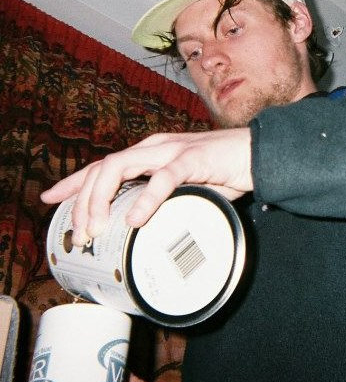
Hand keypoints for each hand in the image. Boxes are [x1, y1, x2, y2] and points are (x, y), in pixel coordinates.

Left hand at [40, 129, 251, 245]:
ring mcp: (172, 151)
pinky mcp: (194, 159)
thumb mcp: (186, 187)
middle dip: (82, 201)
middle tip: (79, 233)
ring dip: (102, 199)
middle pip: (103, 167)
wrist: (258, 153)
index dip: (75, 182)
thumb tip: (148, 227)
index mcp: (151, 153)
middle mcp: (154, 147)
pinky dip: (146, 198)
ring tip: (97, 228)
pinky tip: (135, 218)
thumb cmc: (223, 170)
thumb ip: (166, 200)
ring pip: (121, 166)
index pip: (103, 165)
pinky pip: (164, 178)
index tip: (52, 199)